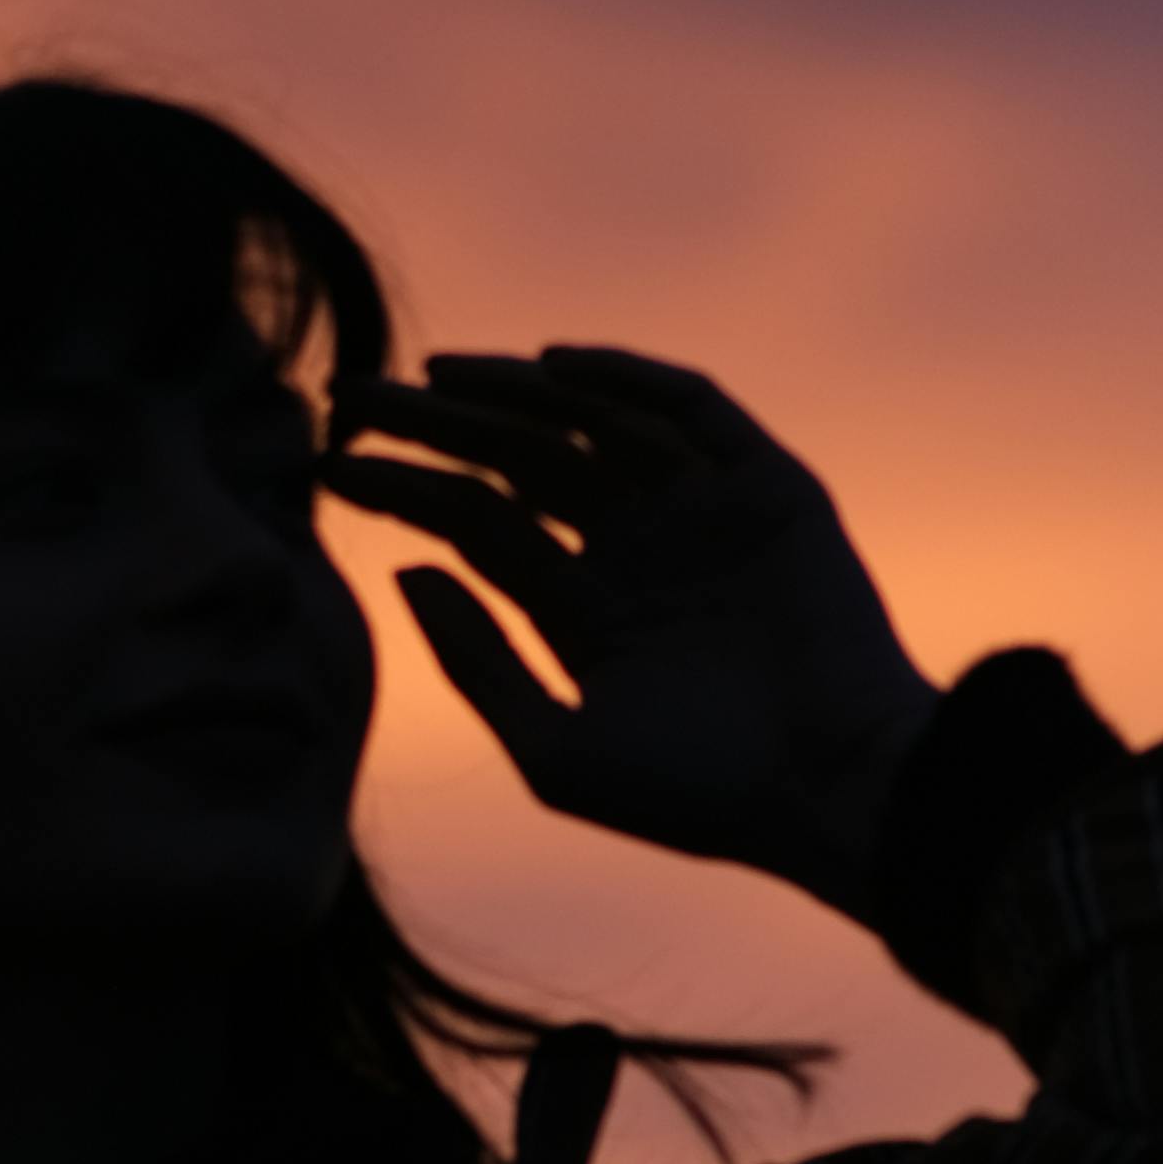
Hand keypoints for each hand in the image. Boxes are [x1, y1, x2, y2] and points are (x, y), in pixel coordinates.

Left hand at [326, 345, 941, 915]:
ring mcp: (701, 514)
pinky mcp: (766, 487)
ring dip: (513, 391)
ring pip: (591, 425)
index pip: (475, 527)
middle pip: (518, 463)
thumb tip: (406, 574)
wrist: (834, 791)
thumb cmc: (699, 795)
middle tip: (351, 391)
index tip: (328, 462)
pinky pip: (691, 409)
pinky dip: (628, 380)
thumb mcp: (557, 750)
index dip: (402, 491)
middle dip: (437, 425)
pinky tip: (552, 368)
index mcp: (586, 613)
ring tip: (434, 373)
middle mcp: (638, 552)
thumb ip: (479, 666)